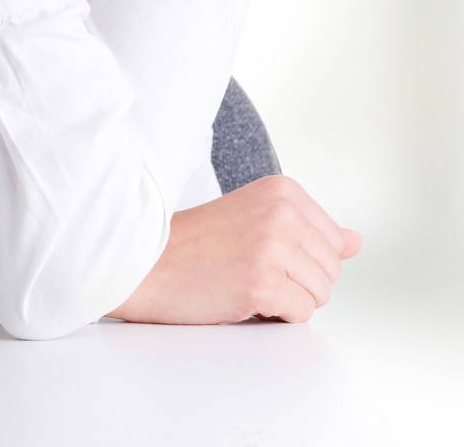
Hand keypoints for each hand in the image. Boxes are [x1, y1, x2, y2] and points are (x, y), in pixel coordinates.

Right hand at [104, 174, 363, 324]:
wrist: (149, 263)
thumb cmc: (198, 243)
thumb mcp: (258, 218)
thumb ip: (312, 228)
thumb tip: (356, 241)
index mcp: (283, 190)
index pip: (335, 242)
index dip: (302, 258)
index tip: (263, 249)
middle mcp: (283, 211)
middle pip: (332, 270)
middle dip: (298, 280)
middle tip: (252, 267)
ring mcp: (274, 246)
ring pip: (320, 295)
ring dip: (288, 298)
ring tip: (247, 280)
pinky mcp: (263, 282)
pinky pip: (301, 314)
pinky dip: (276, 315)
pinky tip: (243, 296)